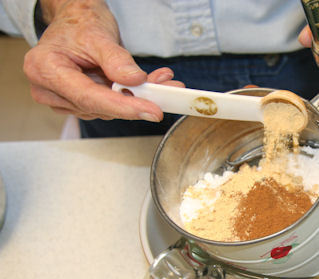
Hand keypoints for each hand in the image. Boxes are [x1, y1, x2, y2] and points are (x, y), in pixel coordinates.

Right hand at [23, 0, 182, 120]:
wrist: (76, 21)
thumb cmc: (79, 24)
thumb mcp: (99, 35)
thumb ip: (116, 60)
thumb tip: (134, 80)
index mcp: (45, 70)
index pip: (88, 97)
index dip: (123, 107)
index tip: (151, 110)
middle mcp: (49, 90)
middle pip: (99, 106)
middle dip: (136, 100)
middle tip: (167, 89)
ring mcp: (64, 99)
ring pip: (109, 109)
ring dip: (137, 98)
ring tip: (159, 81)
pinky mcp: (79, 103)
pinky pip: (111, 106)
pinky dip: (132, 97)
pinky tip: (148, 85)